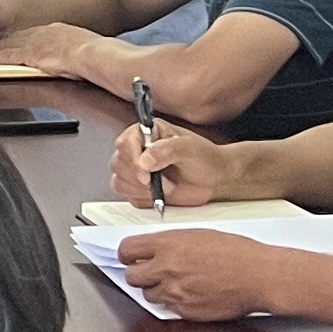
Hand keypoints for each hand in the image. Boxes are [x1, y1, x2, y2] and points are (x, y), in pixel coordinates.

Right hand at [112, 120, 233, 209]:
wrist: (214, 178)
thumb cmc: (204, 158)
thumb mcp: (189, 148)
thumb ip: (166, 150)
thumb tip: (144, 160)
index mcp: (146, 132)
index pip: (124, 143)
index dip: (132, 160)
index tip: (147, 174)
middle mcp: (137, 149)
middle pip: (119, 164)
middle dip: (140, 178)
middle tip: (162, 183)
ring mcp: (135, 169)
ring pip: (120, 181)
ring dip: (142, 190)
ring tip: (165, 188)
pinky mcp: (137, 187)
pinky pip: (128, 196)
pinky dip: (143, 199)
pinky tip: (160, 195)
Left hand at [113, 226, 295, 322]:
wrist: (260, 276)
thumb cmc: (238, 253)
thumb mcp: (200, 235)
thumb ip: (172, 243)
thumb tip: (155, 249)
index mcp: (168, 244)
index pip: (127, 250)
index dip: (127, 255)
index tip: (130, 257)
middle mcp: (167, 268)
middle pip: (131, 276)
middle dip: (138, 274)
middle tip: (149, 273)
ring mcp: (175, 292)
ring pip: (148, 295)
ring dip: (157, 290)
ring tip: (177, 283)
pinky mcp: (185, 311)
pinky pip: (169, 308)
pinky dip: (176, 303)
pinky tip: (192, 293)